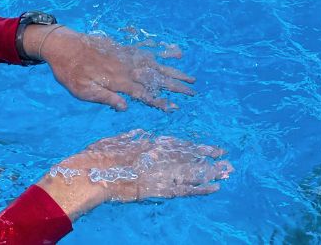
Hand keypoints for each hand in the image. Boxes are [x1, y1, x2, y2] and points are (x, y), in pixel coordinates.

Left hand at [25, 25, 196, 110]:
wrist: (63, 45)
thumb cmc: (70, 72)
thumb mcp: (82, 90)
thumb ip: (104, 97)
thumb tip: (125, 107)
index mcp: (118, 82)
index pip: (144, 94)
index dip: (160, 101)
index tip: (175, 107)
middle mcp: (126, 68)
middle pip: (156, 79)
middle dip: (175, 86)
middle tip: (193, 92)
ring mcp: (127, 57)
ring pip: (156, 65)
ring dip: (174, 72)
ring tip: (191, 77)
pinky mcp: (124, 49)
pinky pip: (148, 51)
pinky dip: (163, 52)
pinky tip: (176, 53)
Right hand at [35, 130, 232, 219]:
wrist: (92, 173)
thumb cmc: (99, 157)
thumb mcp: (115, 141)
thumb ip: (130, 136)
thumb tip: (140, 131)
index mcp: (150, 144)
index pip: (179, 145)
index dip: (196, 148)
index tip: (211, 148)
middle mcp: (160, 156)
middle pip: (190, 157)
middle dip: (209, 159)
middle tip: (227, 159)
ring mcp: (161, 172)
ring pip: (192, 171)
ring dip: (211, 172)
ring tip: (228, 172)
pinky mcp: (160, 189)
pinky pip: (185, 189)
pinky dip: (201, 188)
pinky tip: (215, 188)